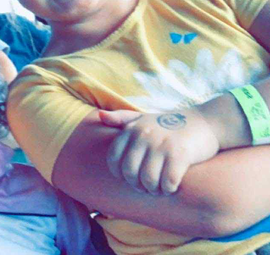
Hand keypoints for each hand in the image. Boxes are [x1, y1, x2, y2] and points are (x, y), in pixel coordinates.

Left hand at [100, 110, 219, 195]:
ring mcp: (162, 144)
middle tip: (147, 187)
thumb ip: (121, 119)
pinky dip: (168, 189)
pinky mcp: (180, 154)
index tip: (131, 178)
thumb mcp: (144, 118)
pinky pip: (168, 181)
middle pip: (129, 172)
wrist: (207, 122)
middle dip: (137, 185)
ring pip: (148, 180)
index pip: (113, 159)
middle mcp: (144, 135)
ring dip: (153, 190)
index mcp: (132, 128)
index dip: (120, 174)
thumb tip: (100, 115)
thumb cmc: (170, 124)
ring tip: (159, 189)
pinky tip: (171, 187)